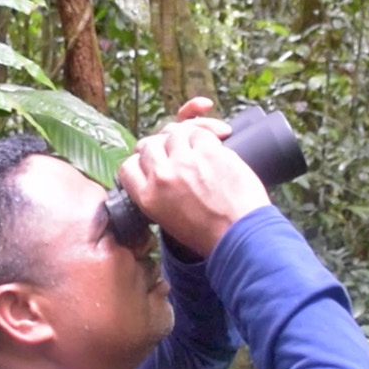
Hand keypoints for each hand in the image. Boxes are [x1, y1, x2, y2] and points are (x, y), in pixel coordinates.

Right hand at [117, 101, 269, 256]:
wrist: (241, 237)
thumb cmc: (209, 235)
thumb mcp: (168, 221)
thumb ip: (157, 196)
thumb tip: (157, 174)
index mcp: (148, 197)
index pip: (128, 166)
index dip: (139, 162)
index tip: (152, 164)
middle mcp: (162, 176)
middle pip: (148, 144)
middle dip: (160, 146)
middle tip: (174, 151)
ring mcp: (185, 161)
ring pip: (173, 132)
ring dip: (183, 136)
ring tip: (195, 145)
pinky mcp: (209, 151)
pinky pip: (200, 132)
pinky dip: (208, 132)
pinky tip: (217, 139)